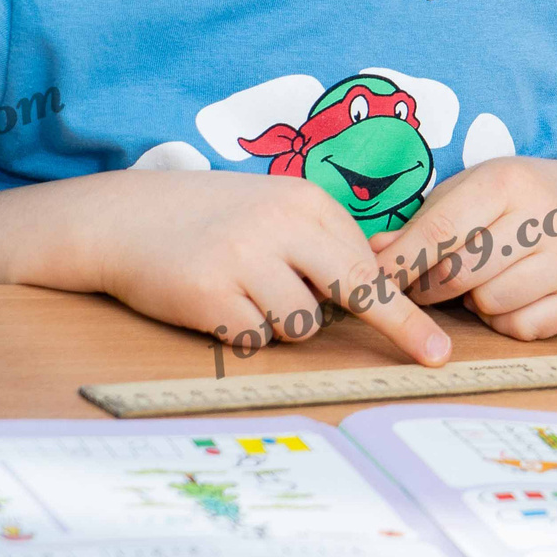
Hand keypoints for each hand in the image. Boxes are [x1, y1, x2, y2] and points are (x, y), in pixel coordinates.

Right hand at [59, 168, 449, 363]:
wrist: (123, 217)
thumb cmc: (211, 219)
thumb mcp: (273, 210)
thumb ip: (320, 243)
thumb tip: (376, 290)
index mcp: (307, 202)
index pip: (369, 261)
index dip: (398, 301)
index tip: (432, 341)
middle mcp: (281, 225)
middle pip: (357, 287)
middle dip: (399, 325)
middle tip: (433, 355)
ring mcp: (244, 257)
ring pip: (299, 324)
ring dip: (282, 324)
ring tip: (246, 294)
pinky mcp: (208, 293)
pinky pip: (252, 338)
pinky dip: (242, 333)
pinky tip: (217, 305)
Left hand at [372, 156, 556, 340]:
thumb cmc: (517, 201)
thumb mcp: (471, 193)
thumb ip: (423, 224)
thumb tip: (374, 256)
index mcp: (508, 182)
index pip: (442, 231)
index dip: (403, 263)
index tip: (374, 283)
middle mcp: (546, 216)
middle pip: (461, 273)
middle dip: (431, 288)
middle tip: (426, 286)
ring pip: (491, 304)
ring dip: (474, 302)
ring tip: (482, 282)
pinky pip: (522, 328)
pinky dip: (505, 321)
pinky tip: (512, 296)